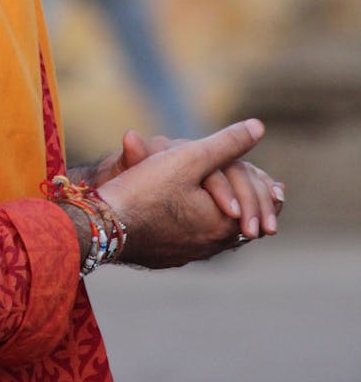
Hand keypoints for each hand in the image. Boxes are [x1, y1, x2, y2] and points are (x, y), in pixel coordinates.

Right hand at [117, 127, 284, 239]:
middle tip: (266, 196)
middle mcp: (211, 245)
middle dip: (254, 205)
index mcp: (223, 224)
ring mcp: (189, 252)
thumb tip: (259, 128)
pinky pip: (198, 238)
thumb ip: (226, 144)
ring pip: (221, 233)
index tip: (278, 188)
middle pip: (244, 223)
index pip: (260, 206)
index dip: (267, 190)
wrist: (102, 226)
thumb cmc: (144, 191)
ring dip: (232, 216)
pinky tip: (198, 215)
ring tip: (238, 206)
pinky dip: (207, 223)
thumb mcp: (189, 158)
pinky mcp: (169, 254)